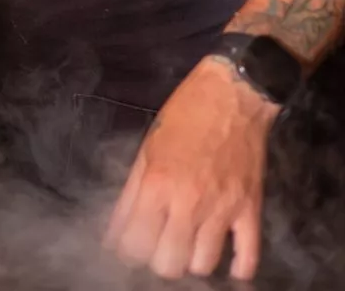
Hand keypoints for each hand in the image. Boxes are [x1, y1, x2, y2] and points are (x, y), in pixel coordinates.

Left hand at [105, 57, 279, 280]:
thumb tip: (113, 234)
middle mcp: (188, 202)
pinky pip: (248, 257)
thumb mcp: (147, 148)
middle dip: (158, 261)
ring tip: (188, 246)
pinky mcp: (250, 210)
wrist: (232, 95)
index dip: (127, 252)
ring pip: (203, 266)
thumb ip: (129, 194)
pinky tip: (229, 265)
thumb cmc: (184, 115)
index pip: (135, 244)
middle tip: (158, 246)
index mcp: (156, 184)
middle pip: (168, 264)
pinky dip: (238, 269)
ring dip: (193, 261)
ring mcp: (222, 209)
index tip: (130, 247)